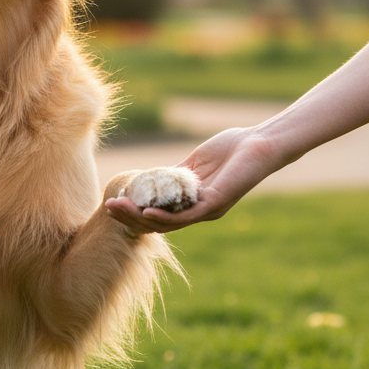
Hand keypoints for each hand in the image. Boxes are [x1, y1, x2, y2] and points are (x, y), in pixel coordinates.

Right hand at [105, 127, 280, 233]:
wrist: (260, 144)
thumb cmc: (232, 149)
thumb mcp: (195, 163)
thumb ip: (175, 173)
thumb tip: (152, 176)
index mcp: (193, 203)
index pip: (158, 216)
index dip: (134, 213)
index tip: (112, 203)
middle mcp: (200, 211)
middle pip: (159, 223)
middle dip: (131, 217)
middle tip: (109, 208)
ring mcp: (208, 210)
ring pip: (169, 223)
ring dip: (140, 218)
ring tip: (119, 209)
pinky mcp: (216, 203)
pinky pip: (187, 215)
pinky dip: (165, 217)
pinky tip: (147, 212)